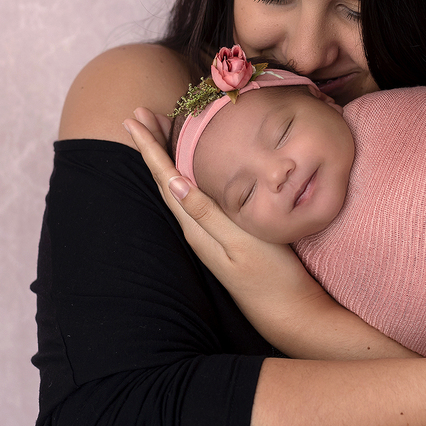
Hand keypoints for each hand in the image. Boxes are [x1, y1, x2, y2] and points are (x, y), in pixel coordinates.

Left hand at [123, 108, 351, 352]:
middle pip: (165, 179)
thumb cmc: (272, 275)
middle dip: (152, 146)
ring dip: (164, 158)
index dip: (150, 147)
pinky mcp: (221, 237)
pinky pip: (192, 196)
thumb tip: (172, 180)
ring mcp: (207, 234)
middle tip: (139, 114)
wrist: (289, 311)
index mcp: (195, 225)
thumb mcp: (240, 240)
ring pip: (177, 187)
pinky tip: (188, 169)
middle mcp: (195, 229)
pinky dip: (184, 174)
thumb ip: (206, 211)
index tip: (135, 119)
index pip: (165, 178)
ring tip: (156, 132)